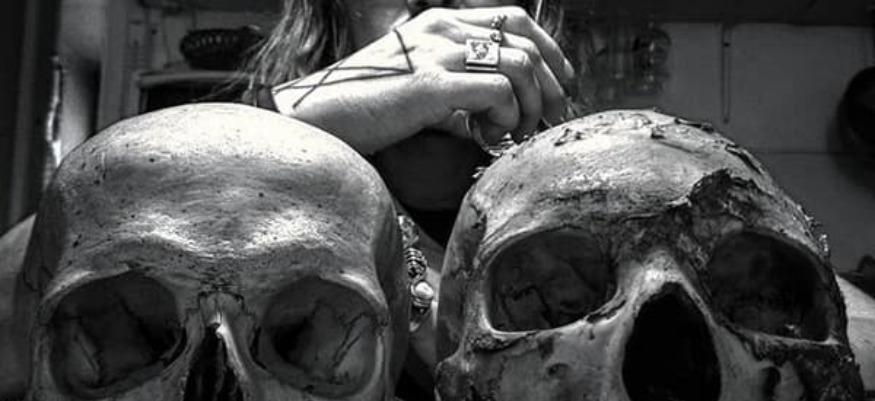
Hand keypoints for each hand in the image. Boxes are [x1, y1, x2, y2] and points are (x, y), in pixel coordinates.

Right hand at [271, 6, 573, 153]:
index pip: (513, 19)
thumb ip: (453, 83)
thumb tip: (496, 112)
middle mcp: (443, 29)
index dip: (548, 49)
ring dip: (529, 107)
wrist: (317, 117)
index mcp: (439, 23)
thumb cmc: (361, 106)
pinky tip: (486, 138)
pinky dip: (505, 119)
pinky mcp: (432, 85)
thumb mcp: (413, 80)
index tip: (560, 83)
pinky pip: (498, 93)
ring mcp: (437, 53)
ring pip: (520, 66)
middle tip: (546, 121)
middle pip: (526, 44)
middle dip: (549, 87)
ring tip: (512, 133)